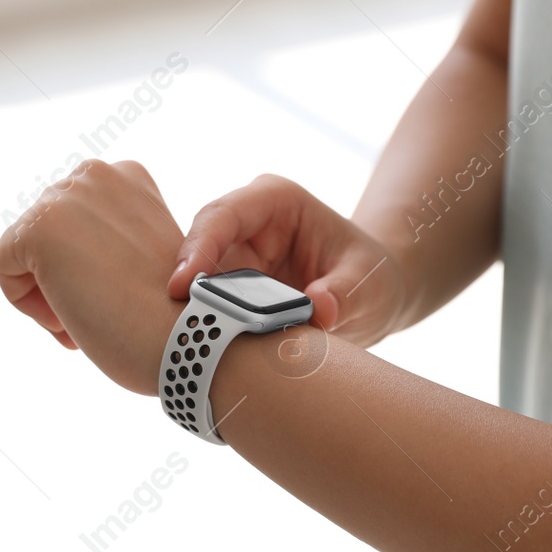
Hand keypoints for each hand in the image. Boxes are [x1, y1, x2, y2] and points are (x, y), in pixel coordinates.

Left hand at [0, 159, 184, 394]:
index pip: (75, 219)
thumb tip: (66, 252)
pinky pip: (5, 264)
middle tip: (96, 316)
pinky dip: (24, 300)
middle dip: (64, 276)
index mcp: (127, 175)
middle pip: (48, 231)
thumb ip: (106, 238)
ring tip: (80, 322)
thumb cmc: (174, 314)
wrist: (191, 337)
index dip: (88, 264)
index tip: (115, 296)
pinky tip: (64, 319)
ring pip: (25, 248)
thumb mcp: (141, 253)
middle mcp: (95, 174)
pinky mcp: (39, 228)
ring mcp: (65, 196)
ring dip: (46, 290)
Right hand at [167, 174, 406, 347]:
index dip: (199, 246)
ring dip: (194, 310)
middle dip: (187, 284)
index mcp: (275, 200)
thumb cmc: (371, 276)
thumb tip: (320, 310)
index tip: (183, 283)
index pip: (225, 214)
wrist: (370, 296)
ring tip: (192, 343)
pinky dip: (205, 326)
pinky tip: (201, 350)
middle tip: (179, 323)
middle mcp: (246, 224)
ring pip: (196, 281)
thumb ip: (346, 293)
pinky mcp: (229, 289)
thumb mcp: (369, 281)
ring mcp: (234, 257)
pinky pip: (207, 305)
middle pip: (199, 248)